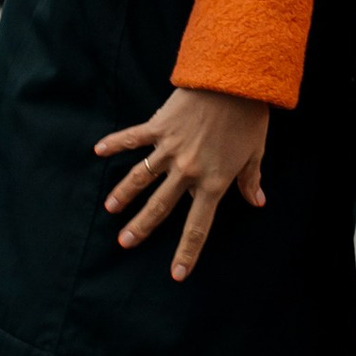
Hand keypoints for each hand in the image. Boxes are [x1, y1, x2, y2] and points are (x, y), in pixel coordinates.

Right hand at [93, 87, 269, 278]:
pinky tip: (98, 150)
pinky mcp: (159, 127)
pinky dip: (115, 143)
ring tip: (110, 209)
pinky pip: (133, 138)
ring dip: (123, 194)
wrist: (235, 81)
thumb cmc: (249, 117)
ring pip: (140, 178)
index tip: (177, 274)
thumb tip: (257, 201)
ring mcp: (170, 150)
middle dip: (141, 228)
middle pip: (160, 208)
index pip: (198, 226)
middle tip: (124, 243)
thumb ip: (250, 179)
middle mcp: (187, 171)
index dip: (188, 252)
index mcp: (214, 182)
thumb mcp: (255, 152)